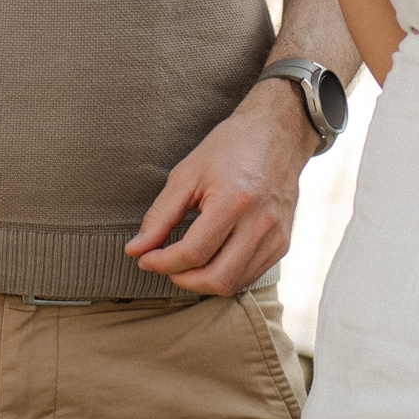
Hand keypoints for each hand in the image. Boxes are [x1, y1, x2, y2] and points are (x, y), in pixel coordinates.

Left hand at [123, 80, 313, 293]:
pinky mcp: (282, 244)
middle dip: (182, 279)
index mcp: (234, 201)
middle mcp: (260, 223)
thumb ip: (161, 215)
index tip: (144, 259)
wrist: (276, 134)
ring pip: (234, 284)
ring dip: (201, 281)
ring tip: (183, 262)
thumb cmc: (229, 148)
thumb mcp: (187, 174)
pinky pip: (249, 276)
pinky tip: (208, 258)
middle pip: (217, 278)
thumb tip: (136, 249)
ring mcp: (276, 237)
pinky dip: (223, 276)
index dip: (163, 262)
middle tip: (163, 264)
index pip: (194, 252)